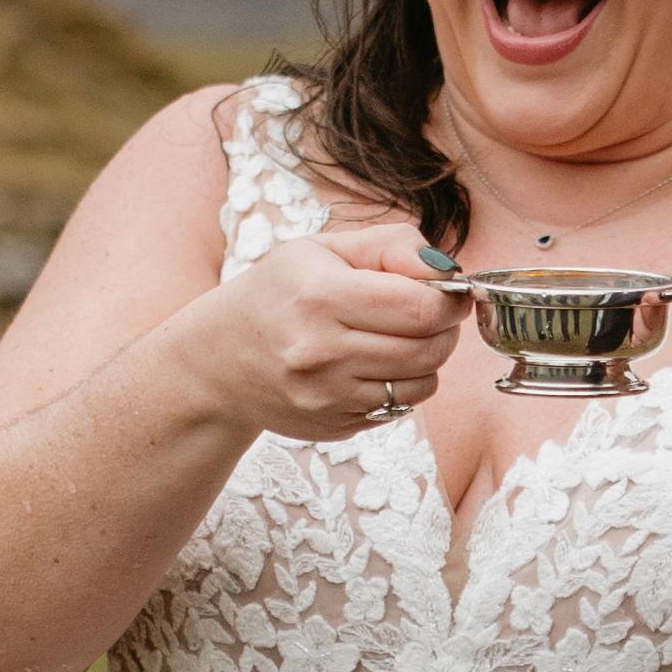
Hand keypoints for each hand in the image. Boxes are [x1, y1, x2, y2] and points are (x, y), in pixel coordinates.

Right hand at [180, 216, 464, 445]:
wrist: (220, 358)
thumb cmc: (279, 293)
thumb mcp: (324, 249)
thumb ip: (391, 246)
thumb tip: (446, 271)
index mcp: (320, 296)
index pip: (421, 306)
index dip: (450, 299)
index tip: (449, 292)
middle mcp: (320, 351)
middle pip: (429, 347)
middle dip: (445, 328)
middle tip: (431, 313)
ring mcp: (326, 396)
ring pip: (423, 383)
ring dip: (428, 359)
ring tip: (402, 337)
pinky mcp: (333, 425)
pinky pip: (399, 408)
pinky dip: (401, 385)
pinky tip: (374, 365)